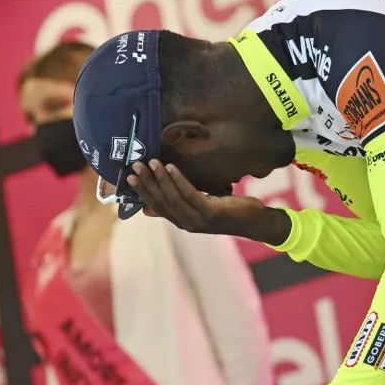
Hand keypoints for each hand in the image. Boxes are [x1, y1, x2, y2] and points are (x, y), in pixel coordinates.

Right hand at [127, 160, 291, 244]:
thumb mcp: (200, 207)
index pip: (156, 206)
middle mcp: (186, 223)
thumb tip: (148, 209)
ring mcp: (198, 220)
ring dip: (160, 178)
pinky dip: (179, 180)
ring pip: (173, 197)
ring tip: (152, 162)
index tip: (129, 176)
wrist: (255, 221)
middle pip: (161, 201)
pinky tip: (171, 167)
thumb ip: (177, 205)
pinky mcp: (210, 213)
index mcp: (182, 221)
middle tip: (136, 164)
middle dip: (147, 182)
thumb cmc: (228, 211)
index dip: (142, 192)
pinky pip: (190, 194)